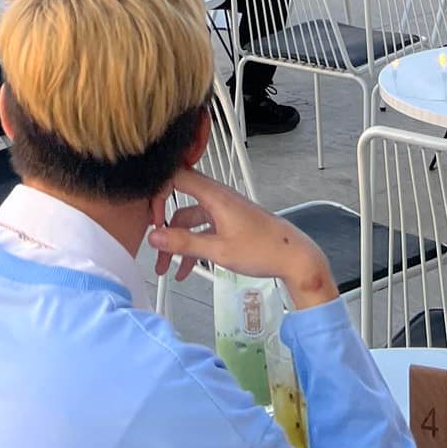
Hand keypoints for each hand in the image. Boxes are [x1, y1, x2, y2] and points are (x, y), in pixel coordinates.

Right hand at [148, 168, 337, 307]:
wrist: (294, 257)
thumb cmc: (262, 249)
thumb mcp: (219, 250)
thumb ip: (184, 244)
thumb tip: (154, 237)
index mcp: (214, 195)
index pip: (175, 177)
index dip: (157, 193)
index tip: (152, 221)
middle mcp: (216, 197)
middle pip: (179, 202)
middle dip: (163, 225)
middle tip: (153, 248)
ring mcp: (222, 210)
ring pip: (189, 220)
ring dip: (176, 243)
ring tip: (166, 270)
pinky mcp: (228, 222)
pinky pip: (201, 230)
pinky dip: (191, 246)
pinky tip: (185, 270)